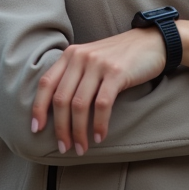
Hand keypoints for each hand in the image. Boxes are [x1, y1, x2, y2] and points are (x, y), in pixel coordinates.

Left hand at [31, 28, 165, 155]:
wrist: (152, 41)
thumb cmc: (120, 57)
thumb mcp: (92, 59)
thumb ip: (75, 75)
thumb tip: (58, 110)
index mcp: (71, 55)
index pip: (46, 83)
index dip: (38, 108)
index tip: (36, 130)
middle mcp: (80, 57)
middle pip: (61, 99)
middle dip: (60, 128)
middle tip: (64, 147)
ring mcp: (98, 64)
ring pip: (79, 105)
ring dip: (78, 131)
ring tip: (81, 148)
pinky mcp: (116, 73)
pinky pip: (102, 104)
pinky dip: (99, 124)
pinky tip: (100, 136)